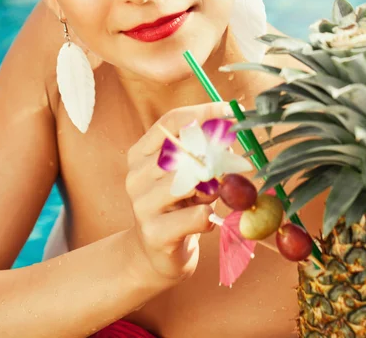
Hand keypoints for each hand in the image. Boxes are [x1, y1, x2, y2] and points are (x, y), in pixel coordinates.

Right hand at [125, 102, 231, 286]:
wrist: (157, 255)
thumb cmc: (179, 206)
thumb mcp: (187, 174)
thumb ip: (202, 153)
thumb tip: (230, 133)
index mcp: (139, 154)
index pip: (170, 122)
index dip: (202, 113)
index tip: (230, 110)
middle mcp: (135, 176)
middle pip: (181, 150)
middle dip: (212, 155)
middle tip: (229, 164)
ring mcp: (141, 205)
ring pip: (189, 181)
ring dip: (211, 188)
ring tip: (210, 197)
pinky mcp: (155, 233)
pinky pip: (196, 215)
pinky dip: (209, 216)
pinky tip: (205, 220)